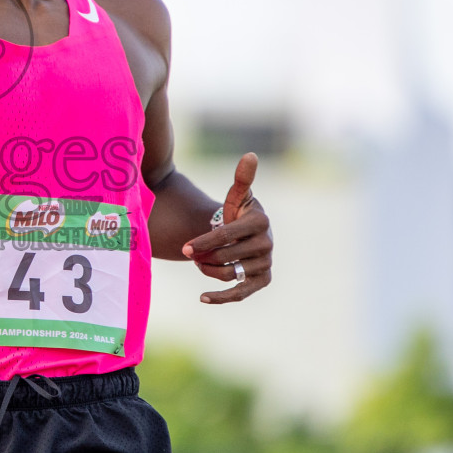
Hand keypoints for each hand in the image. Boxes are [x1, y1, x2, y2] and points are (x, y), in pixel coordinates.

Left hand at [181, 152, 272, 304]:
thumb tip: (250, 155)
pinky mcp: (263, 280)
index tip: (184, 248)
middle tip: (192, 254)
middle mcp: (267, 243)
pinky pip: (242, 293)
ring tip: (200, 263)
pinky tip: (202, 298)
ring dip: (209, 271)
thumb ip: (242, 179)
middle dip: (205, 257)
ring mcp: (266, 263)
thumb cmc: (237, 212)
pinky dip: (222, 297)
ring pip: (230, 274)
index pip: (226, 234)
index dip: (204, 242)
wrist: (245, 234)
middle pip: (226, 257)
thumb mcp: (238, 196)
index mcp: (260, 221)